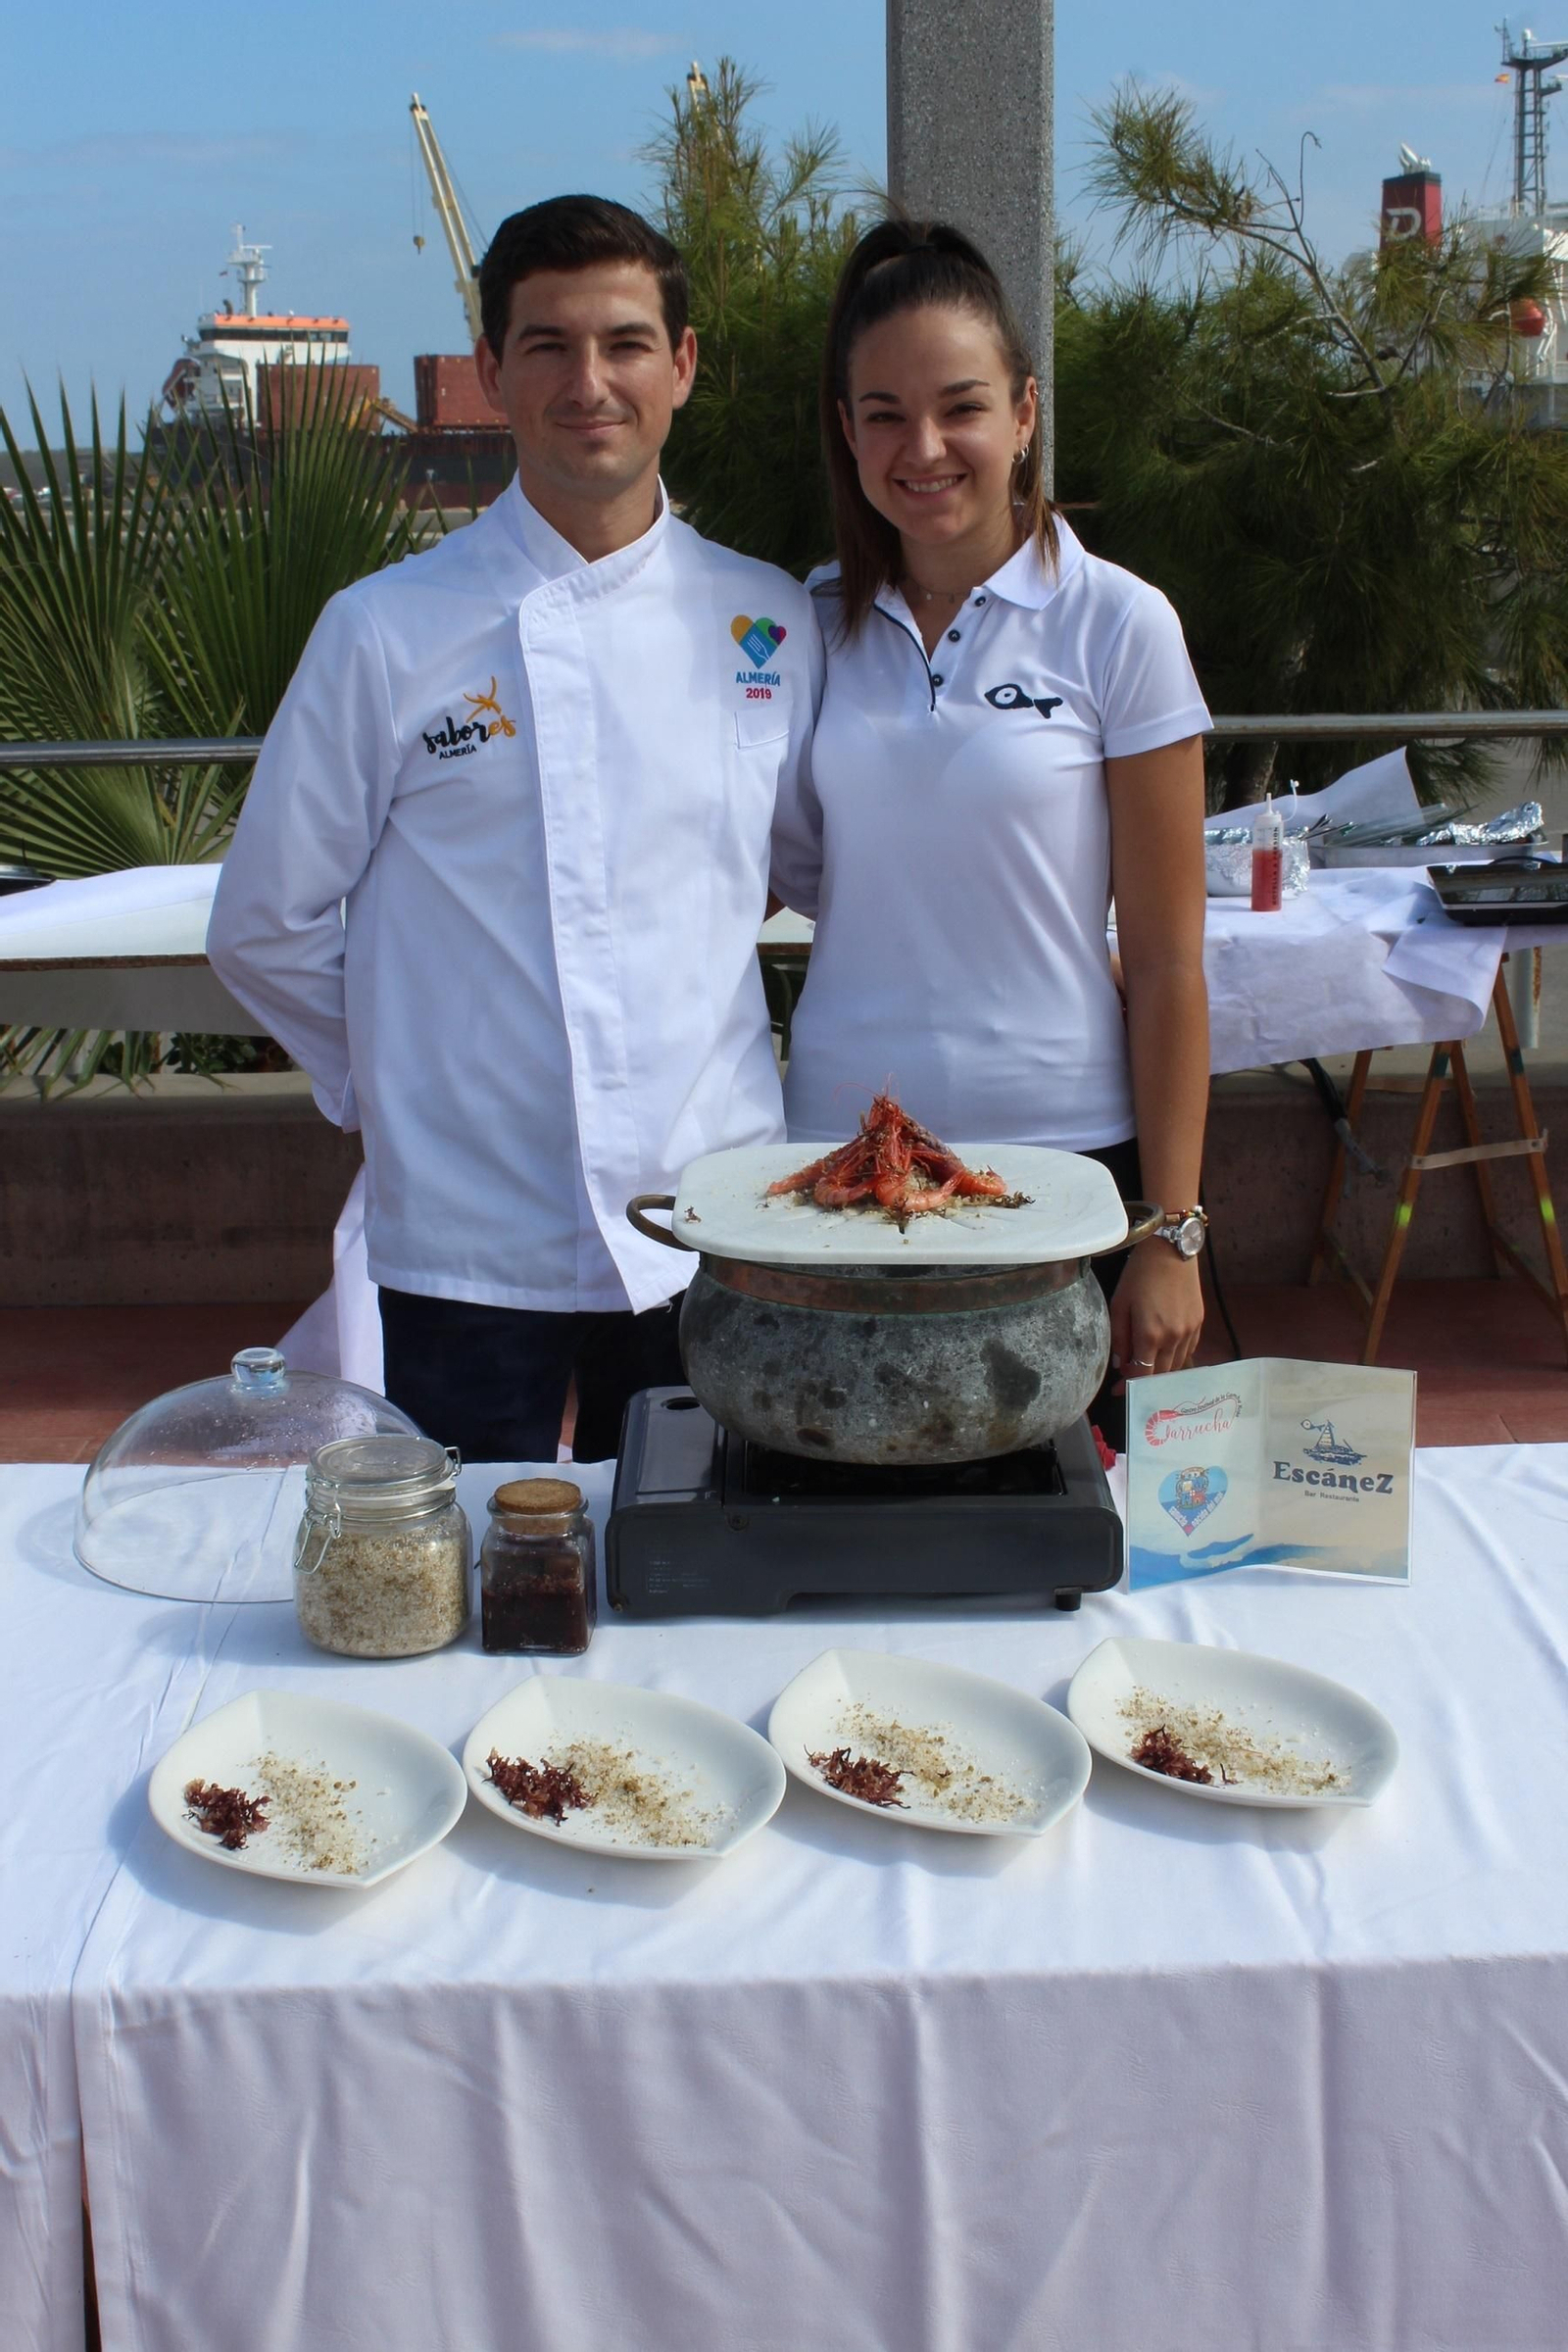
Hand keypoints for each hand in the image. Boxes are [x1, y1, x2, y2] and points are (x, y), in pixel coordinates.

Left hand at [1109, 1243, 1203, 1379]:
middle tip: (1130, 1381)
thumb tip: (1121, 1363)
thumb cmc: (1139, 1275)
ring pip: (1176, 1365)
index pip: (1141, 1374)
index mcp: (1150, 1335)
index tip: (1118, 1390)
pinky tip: (1165, 1353)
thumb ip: (1119, 1338)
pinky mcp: (1199, 1323)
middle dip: (1145, 1382)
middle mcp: (1173, 1338)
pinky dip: (1175, 1357)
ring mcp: (1189, 1331)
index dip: (1128, 1386)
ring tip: (1147, 1368)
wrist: (1171, 1250)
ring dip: (1161, 1371)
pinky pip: (1188, 1351)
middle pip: (1160, 1374)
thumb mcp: (1119, 1304)